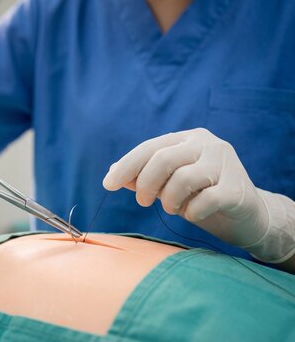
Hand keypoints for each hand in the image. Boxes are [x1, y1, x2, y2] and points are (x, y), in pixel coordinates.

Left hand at [103, 128, 268, 247]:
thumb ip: (142, 176)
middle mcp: (207, 144)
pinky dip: (191, 212)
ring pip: (182, 179)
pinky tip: (192, 213)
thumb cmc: (200, 196)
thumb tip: (112, 173)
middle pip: (163, 159)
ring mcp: (225, 164)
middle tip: (143, 202)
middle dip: (145, 184)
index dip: (126, 166)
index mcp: (187, 138)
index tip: (108, 185)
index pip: (149, 148)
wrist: (246, 216)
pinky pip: (204, 200)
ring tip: (173, 208)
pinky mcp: (237, 188)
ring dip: (169, 201)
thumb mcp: (167, 184)